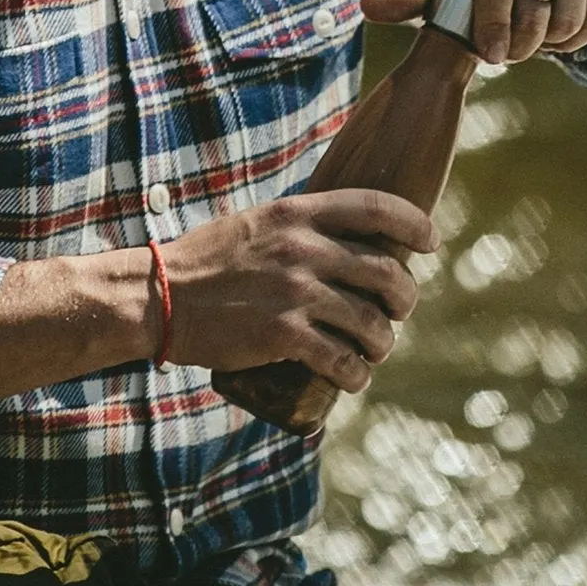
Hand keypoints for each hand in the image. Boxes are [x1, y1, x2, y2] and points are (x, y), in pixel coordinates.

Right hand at [160, 191, 436, 393]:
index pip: (376, 207)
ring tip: (374, 350)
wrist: (156, 297)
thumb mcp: (255, 224)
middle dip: (404, 298)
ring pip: (372, 322)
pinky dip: (357, 374)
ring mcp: (295, 293)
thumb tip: (345, 239)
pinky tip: (354, 377)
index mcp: (296, 213)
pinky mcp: (283, 335)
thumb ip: (298, 227)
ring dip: (383, 343)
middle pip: (387, 272)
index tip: (430, 242)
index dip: (414, 224)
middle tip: (397, 312)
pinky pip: (343, 359)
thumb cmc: (205, 262)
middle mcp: (303, 248)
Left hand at [360, 0, 586, 65]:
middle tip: (506, 49)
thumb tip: (365, 7)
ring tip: (529, 35)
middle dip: (519, 43)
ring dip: (547, 43)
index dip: (493, 26)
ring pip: (566, 18)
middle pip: (534, 8)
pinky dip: (574, 38)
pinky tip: (555, 27)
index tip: (492, 56)